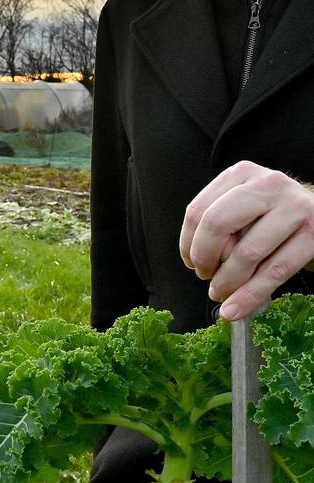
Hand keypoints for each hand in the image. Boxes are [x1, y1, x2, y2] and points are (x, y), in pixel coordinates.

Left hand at [178, 160, 313, 320]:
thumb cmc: (275, 215)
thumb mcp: (246, 207)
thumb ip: (222, 224)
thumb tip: (197, 261)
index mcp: (241, 174)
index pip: (200, 210)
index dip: (188, 242)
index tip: (190, 262)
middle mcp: (267, 184)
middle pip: (217, 224)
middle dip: (204, 257)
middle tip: (204, 275)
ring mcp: (294, 207)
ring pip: (247, 252)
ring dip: (227, 282)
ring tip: (220, 293)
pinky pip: (275, 271)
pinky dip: (250, 295)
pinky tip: (235, 309)